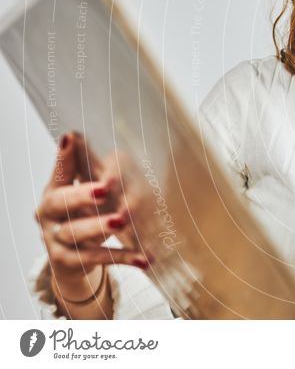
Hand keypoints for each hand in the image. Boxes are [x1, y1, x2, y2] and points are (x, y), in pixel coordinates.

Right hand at [35, 132, 151, 299]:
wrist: (73, 256)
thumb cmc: (81, 211)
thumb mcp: (86, 185)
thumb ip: (83, 164)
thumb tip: (73, 135)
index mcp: (54, 189)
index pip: (59, 170)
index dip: (65, 157)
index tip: (73, 137)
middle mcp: (48, 214)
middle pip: (61, 202)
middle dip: (82, 194)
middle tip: (105, 188)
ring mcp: (55, 239)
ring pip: (77, 232)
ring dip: (99, 226)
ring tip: (122, 220)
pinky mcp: (69, 262)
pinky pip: (96, 258)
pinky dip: (122, 257)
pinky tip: (144, 258)